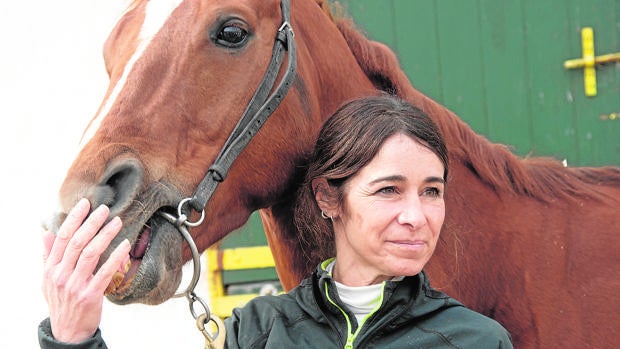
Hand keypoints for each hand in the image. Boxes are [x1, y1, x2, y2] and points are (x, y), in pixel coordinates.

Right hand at [41, 198, 130, 342]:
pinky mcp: (90, 295)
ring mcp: (75, 285)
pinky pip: (105, 272)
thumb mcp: (48, 280)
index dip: (74, 218)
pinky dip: (115, 257)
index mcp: (51, 268)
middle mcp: (61, 275)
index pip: (62, 238)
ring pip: (91, 253)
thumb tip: (46, 234)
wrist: (68, 332)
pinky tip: (125, 246)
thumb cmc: (61, 302)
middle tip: (104, 208)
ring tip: (117, 222)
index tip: (85, 204)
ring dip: (105, 235)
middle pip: (77, 242)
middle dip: (91, 222)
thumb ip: (48, 256)